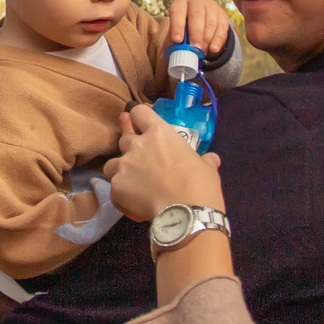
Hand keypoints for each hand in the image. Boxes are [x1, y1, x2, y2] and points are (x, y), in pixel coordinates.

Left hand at [105, 104, 226, 221]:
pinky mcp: (116, 187)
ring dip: (120, 170)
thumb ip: (204, 160)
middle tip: (137, 156)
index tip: (140, 124)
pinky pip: (114, 189)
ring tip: (131, 183)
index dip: (138, 118)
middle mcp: (137, 145)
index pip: (139, 112)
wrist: (185, 211)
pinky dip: (122, 196)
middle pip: (124, 138)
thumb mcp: (206, 167)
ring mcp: (124, 165)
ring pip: (112, 164)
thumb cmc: (199, 184)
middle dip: (129, 146)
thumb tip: (212, 159)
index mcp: (159, 133)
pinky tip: (133, 204)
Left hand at [164, 0, 233, 58]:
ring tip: (202, 52)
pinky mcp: (222, 15)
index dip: (177, 26)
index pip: (178, 12)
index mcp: (180, 2)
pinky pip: (222, 28)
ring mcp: (211, 6)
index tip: (177, 40)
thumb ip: (176, 39)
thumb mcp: (176, 29)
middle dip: (196, 34)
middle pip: (197, 15)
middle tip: (194, 48)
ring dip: (207, 39)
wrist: (200, 19)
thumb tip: (177, 52)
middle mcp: (196, 0)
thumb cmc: (183, 27)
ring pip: (211, 22)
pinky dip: (218, 40)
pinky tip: (213, 49)